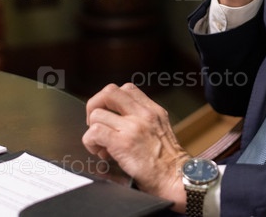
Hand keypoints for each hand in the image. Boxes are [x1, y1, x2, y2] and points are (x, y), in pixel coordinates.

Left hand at [82, 83, 188, 212]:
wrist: (175, 178)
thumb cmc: (167, 161)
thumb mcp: (161, 129)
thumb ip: (144, 119)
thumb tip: (120, 119)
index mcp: (153, 110)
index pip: (126, 88)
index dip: (111, 100)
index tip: (109, 114)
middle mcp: (143, 114)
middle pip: (109, 92)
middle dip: (95, 106)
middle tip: (96, 123)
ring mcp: (132, 127)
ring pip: (97, 114)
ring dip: (92, 130)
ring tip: (101, 144)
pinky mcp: (122, 143)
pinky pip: (94, 132)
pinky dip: (90, 142)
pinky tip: (100, 152)